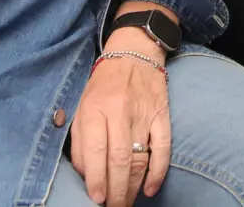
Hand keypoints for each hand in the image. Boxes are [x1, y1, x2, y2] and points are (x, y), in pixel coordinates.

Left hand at [70, 28, 170, 205]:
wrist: (135, 51)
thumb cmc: (103, 83)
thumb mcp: (82, 103)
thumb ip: (79, 136)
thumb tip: (85, 172)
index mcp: (95, 107)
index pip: (96, 149)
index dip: (96, 178)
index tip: (96, 198)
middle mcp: (119, 111)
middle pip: (119, 159)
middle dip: (116, 190)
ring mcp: (144, 113)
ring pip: (141, 158)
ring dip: (133, 186)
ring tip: (127, 203)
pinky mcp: (162, 114)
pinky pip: (163, 147)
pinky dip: (158, 172)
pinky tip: (150, 188)